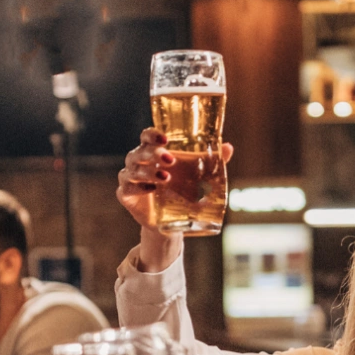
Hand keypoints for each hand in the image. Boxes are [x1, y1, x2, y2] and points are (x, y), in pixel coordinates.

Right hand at [117, 129, 233, 273]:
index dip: (153, 135)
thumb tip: (228, 148)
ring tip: (165, 178)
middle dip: (153, 153)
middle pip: (139, 152)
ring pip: (132, 169)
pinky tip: (151, 190)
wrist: (170, 220)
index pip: (147, 137)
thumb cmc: (180, 189)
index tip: (166, 139)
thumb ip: (211, 161)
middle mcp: (138, 162)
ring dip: (148, 172)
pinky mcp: (126, 195)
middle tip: (170, 160)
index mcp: (153, 151)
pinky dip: (137, 188)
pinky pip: (126, 188)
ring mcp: (130, 178)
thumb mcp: (197, 176)